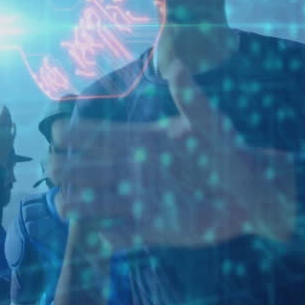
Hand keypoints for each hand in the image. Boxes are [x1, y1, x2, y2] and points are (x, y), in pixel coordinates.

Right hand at [0, 105, 16, 167]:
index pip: (2, 116)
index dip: (4, 110)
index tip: (4, 106)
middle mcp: (4, 130)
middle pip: (7, 119)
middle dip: (7, 113)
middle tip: (6, 108)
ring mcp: (9, 135)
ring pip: (11, 124)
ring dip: (10, 118)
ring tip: (8, 115)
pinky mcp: (11, 140)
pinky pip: (14, 131)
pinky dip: (14, 127)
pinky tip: (13, 124)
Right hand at [55, 58, 294, 248]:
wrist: (251, 195)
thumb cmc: (231, 153)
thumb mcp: (211, 123)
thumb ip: (190, 99)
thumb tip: (176, 66)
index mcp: (142, 143)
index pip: (101, 136)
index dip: (76, 134)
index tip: (56, 131)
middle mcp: (134, 171)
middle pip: (89, 169)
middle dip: (66, 169)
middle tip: (53, 168)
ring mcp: (140, 201)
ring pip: (97, 203)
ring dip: (78, 205)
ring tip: (64, 206)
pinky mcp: (153, 230)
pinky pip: (123, 236)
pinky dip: (112, 238)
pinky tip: (104, 236)